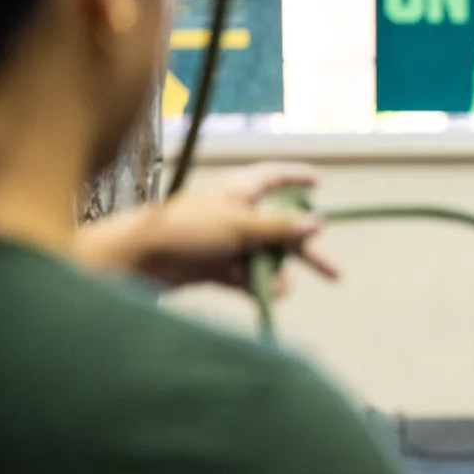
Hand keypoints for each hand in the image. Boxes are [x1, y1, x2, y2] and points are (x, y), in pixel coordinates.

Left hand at [75, 161, 337, 296]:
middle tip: (335, 273)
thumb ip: (279, 227)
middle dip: (306, 251)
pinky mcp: (216, 268)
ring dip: (277, 273)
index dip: (296, 178)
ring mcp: (226, 243)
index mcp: (239, 192)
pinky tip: (268, 295)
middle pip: (281, 230)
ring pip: (266, 258)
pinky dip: (259, 286)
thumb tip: (318, 223)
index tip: (318, 183)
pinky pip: (248, 277)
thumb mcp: (239, 225)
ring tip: (278, 289)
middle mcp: (236, 215)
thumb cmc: (184, 230)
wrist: (137, 262)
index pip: (274, 177)